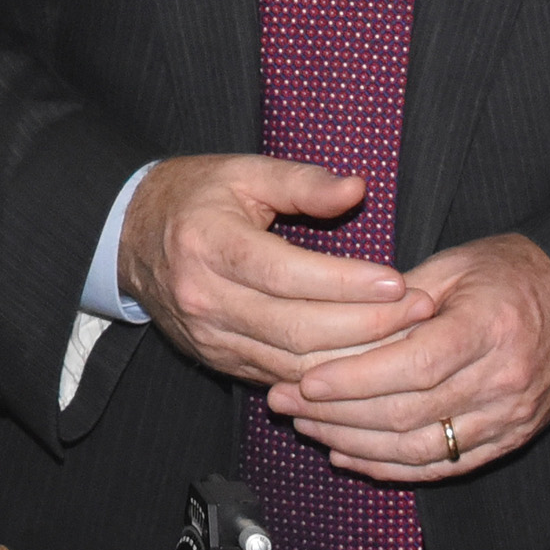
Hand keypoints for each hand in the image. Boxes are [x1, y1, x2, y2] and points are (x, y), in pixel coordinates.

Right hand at [119, 155, 433, 386]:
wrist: (129, 238)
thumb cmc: (195, 197)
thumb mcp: (243, 172)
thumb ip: (301, 181)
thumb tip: (356, 189)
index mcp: (210, 245)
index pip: (288, 275)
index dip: (347, 283)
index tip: (399, 282)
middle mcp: (206, 298)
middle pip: (297, 328)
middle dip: (367, 326)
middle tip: (420, 311)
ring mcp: (210, 337)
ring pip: (294, 364)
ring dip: (355, 358)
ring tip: (406, 339)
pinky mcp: (218, 360)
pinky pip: (282, 378)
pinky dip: (328, 375)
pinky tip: (367, 360)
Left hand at [265, 233, 549, 482]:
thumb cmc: (514, 273)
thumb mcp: (457, 265)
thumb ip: (400, 296)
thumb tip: (336, 322)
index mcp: (489, 328)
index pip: (414, 365)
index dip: (355, 379)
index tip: (305, 378)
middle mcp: (503, 380)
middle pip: (408, 412)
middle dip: (337, 413)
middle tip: (285, 401)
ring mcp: (509, 417)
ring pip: (420, 448)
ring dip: (354, 444)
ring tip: (306, 427)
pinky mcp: (509, 440)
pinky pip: (443, 466)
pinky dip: (390, 468)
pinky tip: (348, 456)